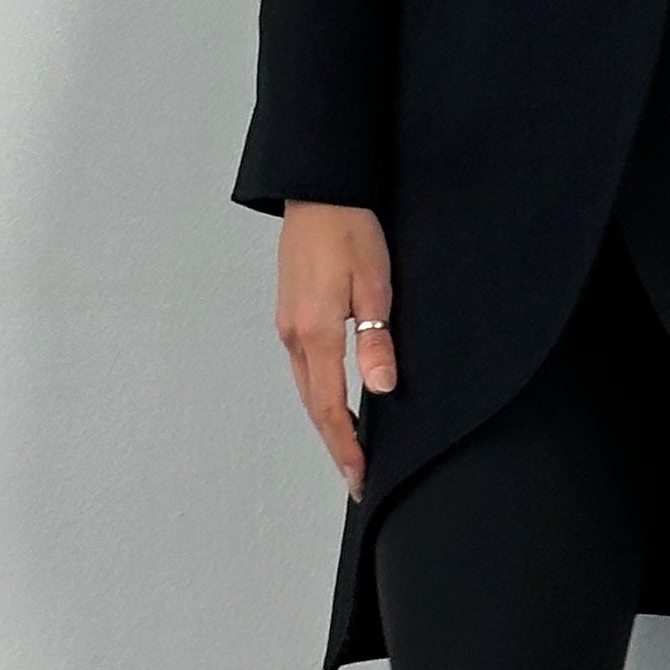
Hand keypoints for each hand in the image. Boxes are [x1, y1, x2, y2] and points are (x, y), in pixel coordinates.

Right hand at [274, 201, 398, 495]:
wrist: (319, 192)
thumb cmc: (350, 232)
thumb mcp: (375, 285)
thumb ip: (376, 341)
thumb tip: (380, 390)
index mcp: (316, 333)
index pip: (330, 407)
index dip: (345, 446)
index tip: (359, 477)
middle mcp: (294, 335)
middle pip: (313, 405)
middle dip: (335, 444)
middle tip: (356, 477)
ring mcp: (288, 325)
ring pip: (306, 387)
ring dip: (326, 420)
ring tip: (349, 448)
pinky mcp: (291, 314)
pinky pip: (304, 366)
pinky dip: (319, 393)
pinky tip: (335, 400)